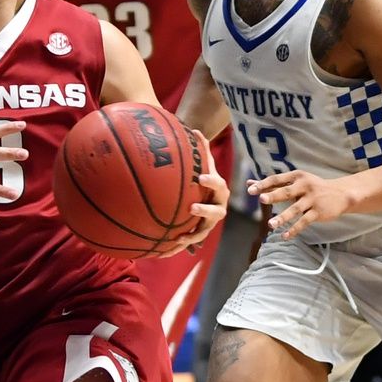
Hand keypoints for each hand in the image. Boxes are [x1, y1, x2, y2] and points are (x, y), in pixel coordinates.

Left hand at [151, 133, 226, 255]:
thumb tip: (196, 129)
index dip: (212, 182)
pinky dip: (177, 248)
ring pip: (202, 231)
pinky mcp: (197, 233)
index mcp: (219, 192)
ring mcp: (208, 223)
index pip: (219, 186)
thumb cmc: (202, 178)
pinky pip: (188, 243)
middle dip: (205, 211)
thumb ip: (201, 150)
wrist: (205, 197)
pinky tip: (162, 252)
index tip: (201, 177)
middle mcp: (217, 209)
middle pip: (216, 213)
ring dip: (192, 236)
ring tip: (179, 237)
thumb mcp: (203, 165)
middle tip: (192, 207)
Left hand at [255, 169, 354, 240]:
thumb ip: (272, 184)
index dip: (264, 184)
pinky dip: (294, 230)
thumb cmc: (312, 187)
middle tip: (261, 199)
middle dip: (274, 195)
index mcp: (296, 176)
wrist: (341, 193)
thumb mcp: (295, 181)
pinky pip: (304, 222)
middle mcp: (304, 186)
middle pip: (287, 192)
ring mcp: (312, 199)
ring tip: (270, 225)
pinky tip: (284, 236)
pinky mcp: (318, 212)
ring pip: (295, 209)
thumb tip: (249, 183)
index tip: (250, 189)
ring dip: (283, 217)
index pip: (277, 179)